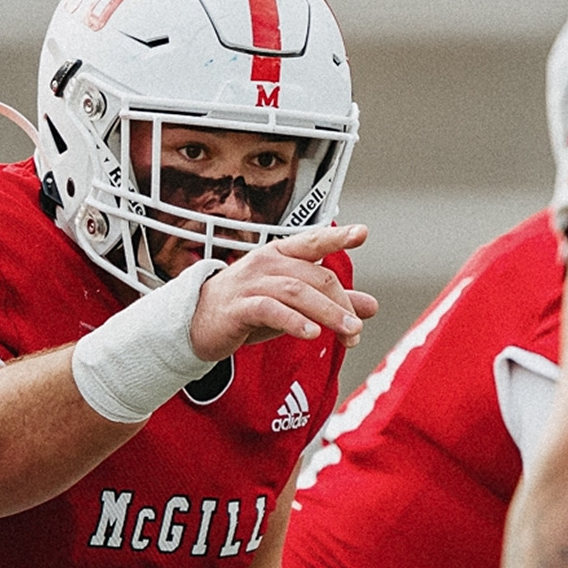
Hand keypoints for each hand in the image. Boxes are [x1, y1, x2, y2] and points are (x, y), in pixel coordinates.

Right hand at [190, 224, 377, 359]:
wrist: (196, 324)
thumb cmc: (249, 308)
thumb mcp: (293, 303)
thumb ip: (331, 302)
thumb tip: (371, 307)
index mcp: (280, 254)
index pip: (312, 241)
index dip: (337, 237)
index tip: (362, 233)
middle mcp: (266, 262)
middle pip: (315, 276)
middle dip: (342, 304)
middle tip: (357, 329)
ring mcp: (251, 283)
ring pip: (297, 292)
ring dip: (327, 313)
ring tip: (349, 332)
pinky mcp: (238, 307)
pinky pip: (271, 310)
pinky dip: (294, 321)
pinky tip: (312, 334)